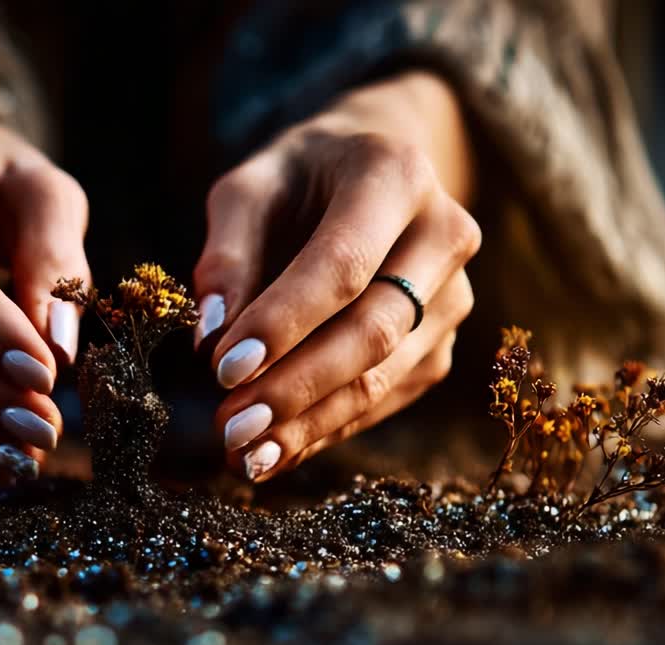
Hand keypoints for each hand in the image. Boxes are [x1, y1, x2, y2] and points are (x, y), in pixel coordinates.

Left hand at [193, 71, 479, 481]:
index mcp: (395, 176)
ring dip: (310, 422)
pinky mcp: (441, 344)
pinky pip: (386, 397)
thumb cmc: (299, 178)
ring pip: (384, 375)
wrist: (371, 171)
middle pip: (374, 329)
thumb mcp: (249, 189)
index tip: (223, 369)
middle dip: (296, 387)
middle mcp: (443, 235)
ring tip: (245, 454)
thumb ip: (226, 254)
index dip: (284, 322)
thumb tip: (211, 336)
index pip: (343, 263)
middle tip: (232, 426)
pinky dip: (327, 428)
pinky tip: (276, 450)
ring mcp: (453, 296)